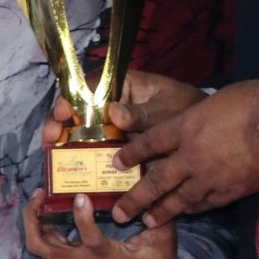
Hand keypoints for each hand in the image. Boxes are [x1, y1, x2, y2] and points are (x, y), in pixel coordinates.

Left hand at [21, 196, 186, 258]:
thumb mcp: (162, 236)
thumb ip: (155, 210)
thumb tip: (151, 183)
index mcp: (108, 258)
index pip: (89, 239)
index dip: (82, 217)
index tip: (82, 196)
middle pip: (41, 245)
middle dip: (33, 217)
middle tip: (41, 193)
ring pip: (41, 246)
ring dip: (35, 221)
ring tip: (42, 196)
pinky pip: (51, 245)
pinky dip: (45, 227)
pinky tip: (53, 207)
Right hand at [41, 68, 208, 147]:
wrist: (209, 134)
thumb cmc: (189, 111)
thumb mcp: (168, 110)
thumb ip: (142, 113)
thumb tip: (114, 112)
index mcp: (124, 85)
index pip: (90, 85)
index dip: (71, 97)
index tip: (61, 114)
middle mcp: (114, 104)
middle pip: (79, 110)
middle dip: (59, 123)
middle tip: (49, 140)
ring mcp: (115, 127)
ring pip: (83, 132)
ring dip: (66, 144)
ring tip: (53, 158)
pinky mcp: (120, 147)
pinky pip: (98, 153)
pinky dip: (85, 162)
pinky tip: (74, 174)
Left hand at [108, 78, 258, 226]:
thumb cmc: (253, 101)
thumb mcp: (216, 99)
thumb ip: (200, 115)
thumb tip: (198, 122)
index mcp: (185, 126)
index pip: (150, 143)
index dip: (132, 154)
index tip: (117, 163)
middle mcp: (191, 156)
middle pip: (156, 180)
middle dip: (135, 199)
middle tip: (120, 214)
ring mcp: (210, 177)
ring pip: (179, 199)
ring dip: (162, 211)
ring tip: (148, 221)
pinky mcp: (231, 191)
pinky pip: (206, 204)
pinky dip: (194, 209)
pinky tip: (186, 213)